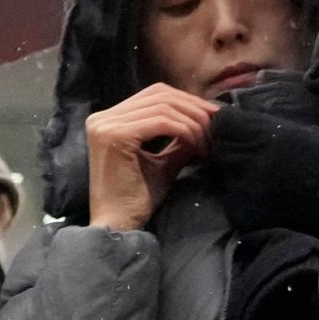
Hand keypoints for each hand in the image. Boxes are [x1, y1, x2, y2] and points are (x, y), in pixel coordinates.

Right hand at [85, 87, 222, 232]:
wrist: (118, 225)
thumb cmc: (137, 198)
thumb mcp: (162, 161)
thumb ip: (178, 139)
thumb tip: (206, 121)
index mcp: (108, 120)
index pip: (154, 96)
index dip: (187, 101)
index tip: (213, 118)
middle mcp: (101, 117)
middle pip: (159, 95)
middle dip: (193, 108)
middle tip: (217, 125)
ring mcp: (105, 125)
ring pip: (163, 107)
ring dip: (192, 122)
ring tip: (208, 142)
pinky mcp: (115, 136)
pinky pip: (161, 122)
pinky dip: (185, 131)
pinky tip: (197, 147)